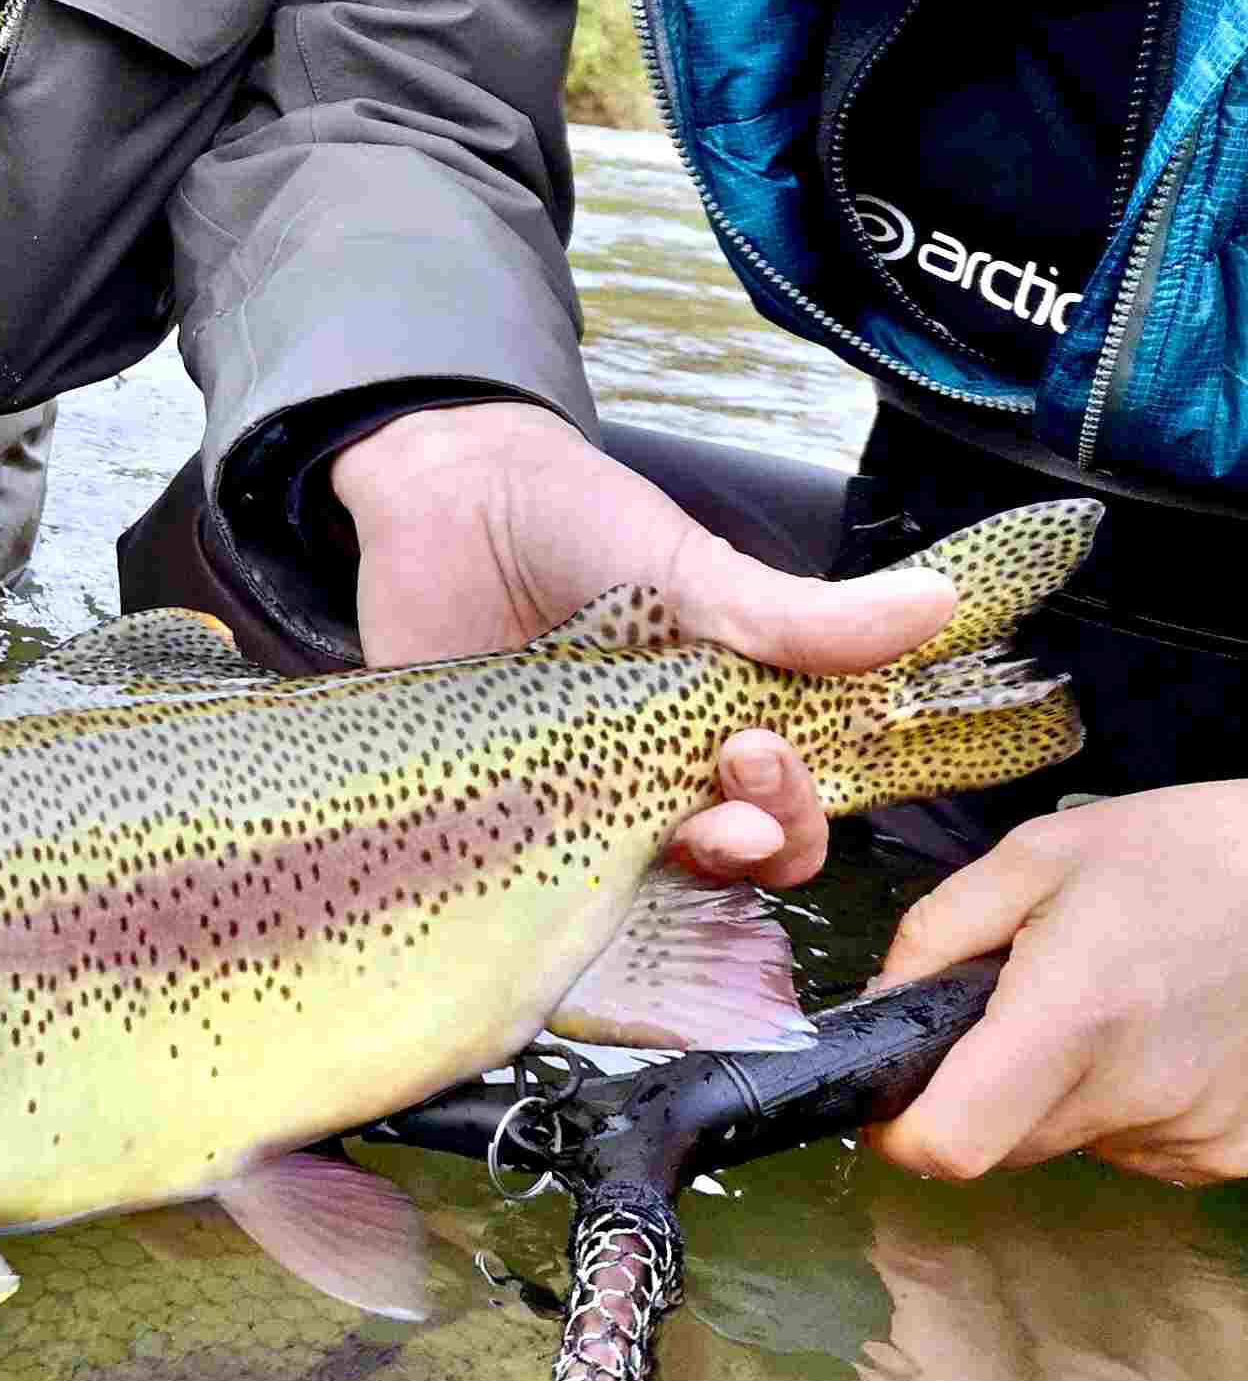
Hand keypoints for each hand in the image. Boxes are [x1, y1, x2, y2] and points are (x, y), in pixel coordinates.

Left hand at [330, 403, 956, 888]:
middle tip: (725, 787)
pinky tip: (547, 866)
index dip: (793, 809)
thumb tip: (935, 604)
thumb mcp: (691, 566)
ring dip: (661, 869)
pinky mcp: (486, 811)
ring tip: (656, 827)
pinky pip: (526, 878)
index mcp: (715, 724)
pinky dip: (547, 887)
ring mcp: (570, 800)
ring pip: (637, 882)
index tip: (760, 751)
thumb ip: (798, 615)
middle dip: (748, 843)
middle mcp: (652, 778)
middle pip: (726, 860)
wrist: (445, 493)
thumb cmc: (579, 523)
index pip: (785, 810)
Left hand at [866, 782, 1247, 1184]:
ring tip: (1104, 1005)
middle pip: (1005, 1143)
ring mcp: (1193, 1136)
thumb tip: (882, 1005)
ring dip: (1058, 1091)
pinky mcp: (1234, 1151)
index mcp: (1072, 1019)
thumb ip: (936, 933)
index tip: (890, 1101)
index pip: (955, 1142)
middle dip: (979, 1091)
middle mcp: (1134, 1096)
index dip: (902, 1133)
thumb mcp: (1034, 857)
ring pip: (1072, 1142)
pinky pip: (1140, 1146)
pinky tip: (1154, 1034)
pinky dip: (1125, 1102)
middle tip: (1012, 1012)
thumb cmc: (1175, 853)